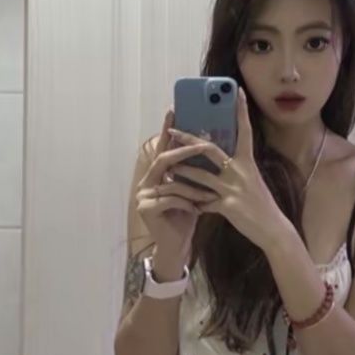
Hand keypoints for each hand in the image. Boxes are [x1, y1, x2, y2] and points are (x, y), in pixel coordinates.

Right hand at [135, 108, 218, 259]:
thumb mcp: (192, 189)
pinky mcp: (146, 210)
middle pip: (163, 159)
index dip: (168, 129)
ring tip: (211, 194)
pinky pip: (171, 200)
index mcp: (157, 174)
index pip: (163, 147)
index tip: (174, 109)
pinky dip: (187, 204)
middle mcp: (146, 181)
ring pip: (171, 182)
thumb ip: (192, 170)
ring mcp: (143, 195)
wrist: (178, 245)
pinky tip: (197, 210)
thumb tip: (209, 142)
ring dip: (194, 189)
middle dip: (184, 151)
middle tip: (203, 145)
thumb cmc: (187, 214)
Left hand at [166, 86, 289, 253]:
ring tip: (168, 168)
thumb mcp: (251, 180)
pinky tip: (182, 202)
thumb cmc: (260, 204)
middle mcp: (241, 171)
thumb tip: (218, 156)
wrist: (272, 229)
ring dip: (182, 171)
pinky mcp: (228, 206)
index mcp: (247, 162)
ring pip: (200, 175)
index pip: (244, 130)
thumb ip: (235, 168)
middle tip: (173, 131)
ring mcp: (233, 188)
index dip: (241, 110)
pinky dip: (192, 202)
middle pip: (210, 149)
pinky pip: (203, 201)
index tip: (236, 91)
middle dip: (188, 140)